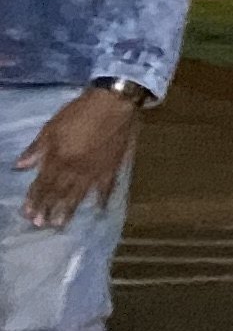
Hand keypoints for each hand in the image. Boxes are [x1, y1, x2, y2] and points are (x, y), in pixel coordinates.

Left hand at [16, 88, 138, 226]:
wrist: (114, 105)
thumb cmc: (79, 112)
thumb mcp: (52, 127)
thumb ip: (37, 148)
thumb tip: (20, 166)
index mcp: (59, 158)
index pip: (43, 182)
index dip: (35, 197)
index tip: (27, 212)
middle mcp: (76, 169)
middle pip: (59, 192)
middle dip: (48, 208)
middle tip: (41, 225)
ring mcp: (95, 171)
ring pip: (80, 194)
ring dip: (69, 210)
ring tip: (61, 224)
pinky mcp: (112, 168)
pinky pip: (106, 188)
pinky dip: (102, 199)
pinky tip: (99, 209)